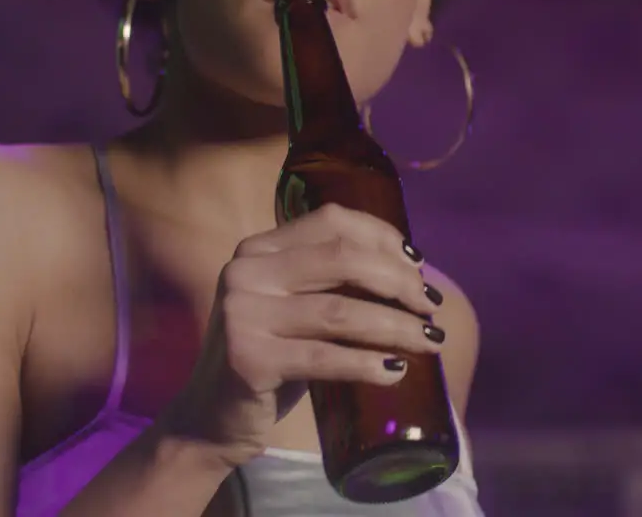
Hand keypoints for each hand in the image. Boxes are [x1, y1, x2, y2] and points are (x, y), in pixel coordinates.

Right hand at [157, 204, 443, 468]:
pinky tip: (396, 372)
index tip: (418, 265)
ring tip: (430, 341)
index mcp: (258, 248)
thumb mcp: (294, 308)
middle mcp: (246, 271)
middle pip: (342, 259)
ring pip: (340, 312)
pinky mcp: (248, 359)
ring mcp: (242, 314)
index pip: (331, 221)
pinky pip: (325, 357)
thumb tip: (412, 273)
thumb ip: (331, 281)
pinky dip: (368, 364)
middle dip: (398, 281)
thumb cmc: (270, 358)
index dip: (383, 237)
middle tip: (430, 307)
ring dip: (396, 326)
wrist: (211, 419)